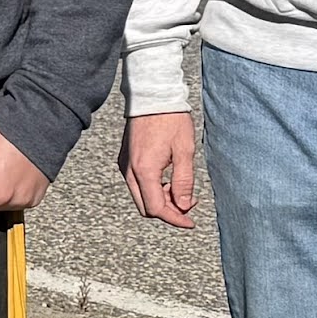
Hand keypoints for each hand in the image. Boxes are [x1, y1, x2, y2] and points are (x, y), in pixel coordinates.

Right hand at [121, 109, 200, 228]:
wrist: (152, 95)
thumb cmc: (171, 119)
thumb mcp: (185, 151)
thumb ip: (184, 182)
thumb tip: (183, 206)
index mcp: (145, 170)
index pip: (157, 208)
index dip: (175, 219)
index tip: (190, 222)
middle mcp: (130, 171)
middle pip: (146, 207)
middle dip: (168, 211)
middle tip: (188, 204)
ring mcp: (125, 165)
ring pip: (141, 196)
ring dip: (161, 199)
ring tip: (181, 189)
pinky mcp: (125, 159)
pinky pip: (137, 184)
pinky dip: (153, 188)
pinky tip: (168, 179)